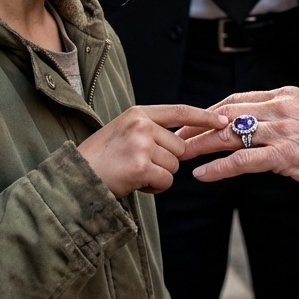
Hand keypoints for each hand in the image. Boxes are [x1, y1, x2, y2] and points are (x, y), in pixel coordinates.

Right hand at [77, 105, 228, 197]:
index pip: (180, 111)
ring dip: (159, 176)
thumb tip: (183, 142)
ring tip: (133, 173)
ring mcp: (141, 144)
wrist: (75, 178)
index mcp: (138, 113)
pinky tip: (133, 183)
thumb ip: (150, 131)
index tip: (223, 120)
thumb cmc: (100, 159)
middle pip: (180, 147)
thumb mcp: (124, 132)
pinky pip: (165, 181)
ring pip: (174, 166)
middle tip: (139, 165)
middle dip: (167, 161)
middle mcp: (141, 124)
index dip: (204, 117)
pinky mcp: (141, 166)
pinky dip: (153, 188)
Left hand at [180, 86, 298, 198]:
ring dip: (200, 145)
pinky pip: (244, 161)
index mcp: (287, 96)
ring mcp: (285, 130)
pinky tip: (202, 174)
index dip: (209, 112)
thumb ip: (285, 120)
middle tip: (174, 138)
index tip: (190, 122)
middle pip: (226, 113)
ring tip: (179, 155)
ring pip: (230, 134)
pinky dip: (219, 167)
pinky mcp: (289, 155)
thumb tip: (260, 132)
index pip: (237, 100)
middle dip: (196, 126)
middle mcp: (283, 107)